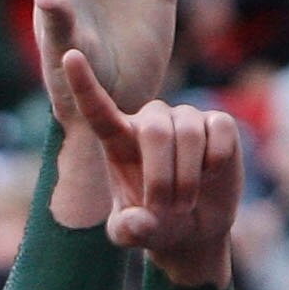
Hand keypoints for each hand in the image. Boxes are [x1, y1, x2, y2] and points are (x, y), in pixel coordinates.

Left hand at [58, 51, 241, 284]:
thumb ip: (129, 231)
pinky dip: (216, 162)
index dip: (84, 83)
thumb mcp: (134, 235)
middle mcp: (149, 122)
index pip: (96, 108)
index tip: (68, 54)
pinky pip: (220, 132)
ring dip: (188, 178)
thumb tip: (138, 221)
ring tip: (184, 202)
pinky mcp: (218, 121)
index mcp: (117, 141)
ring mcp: (184, 118)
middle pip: (155, 129)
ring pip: (189, 132)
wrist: (193, 229)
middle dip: (162, 177)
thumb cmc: (153, 226)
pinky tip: (211, 175)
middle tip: (166, 210)